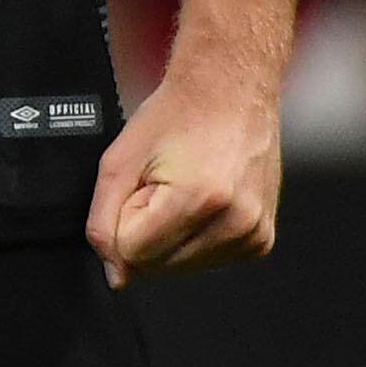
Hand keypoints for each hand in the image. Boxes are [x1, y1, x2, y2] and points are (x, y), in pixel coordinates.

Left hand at [86, 68, 283, 290]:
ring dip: (169, 238)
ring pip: (182, 268)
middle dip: (146, 231)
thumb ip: (103, 220)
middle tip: (161, 187)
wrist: (230, 92)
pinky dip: (193, 239)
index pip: (132, 253)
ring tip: (183, 191)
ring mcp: (253, 235)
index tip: (139, 188)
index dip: (123, 220)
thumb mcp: (119, 159)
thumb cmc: (179, 114)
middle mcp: (235, 223)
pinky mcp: (262, 241)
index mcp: (199, 199)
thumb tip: (114, 275)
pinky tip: (201, 202)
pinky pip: (209, 261)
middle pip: (158, 267)